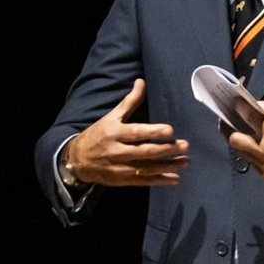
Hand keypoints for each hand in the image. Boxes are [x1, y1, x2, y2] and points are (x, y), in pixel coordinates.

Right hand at [63, 79, 189, 186]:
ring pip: (147, 168)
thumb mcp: (111, 116)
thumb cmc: (98, 134)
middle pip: (145, 152)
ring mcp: (120, 168)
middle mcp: (117, 151)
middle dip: (166, 149)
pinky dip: (160, 180)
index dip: (153, 132)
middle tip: (185, 145)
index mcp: (114, 133)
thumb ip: (129, 101)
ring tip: (186, 161)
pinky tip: (176, 178)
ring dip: (168, 166)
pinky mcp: (123, 180)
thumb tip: (141, 82)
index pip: (136, 132)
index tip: (170, 130)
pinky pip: (144, 181)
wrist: (77, 160)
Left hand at [226, 96, 263, 185]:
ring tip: (238, 131)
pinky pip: (250, 161)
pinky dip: (249, 151)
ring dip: (237, 141)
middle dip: (227, 128)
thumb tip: (255, 105)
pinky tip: (254, 145)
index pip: (247, 117)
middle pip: (233, 139)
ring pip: (239, 152)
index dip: (237, 109)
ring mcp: (263, 166)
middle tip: (226, 121)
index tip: (230, 105)